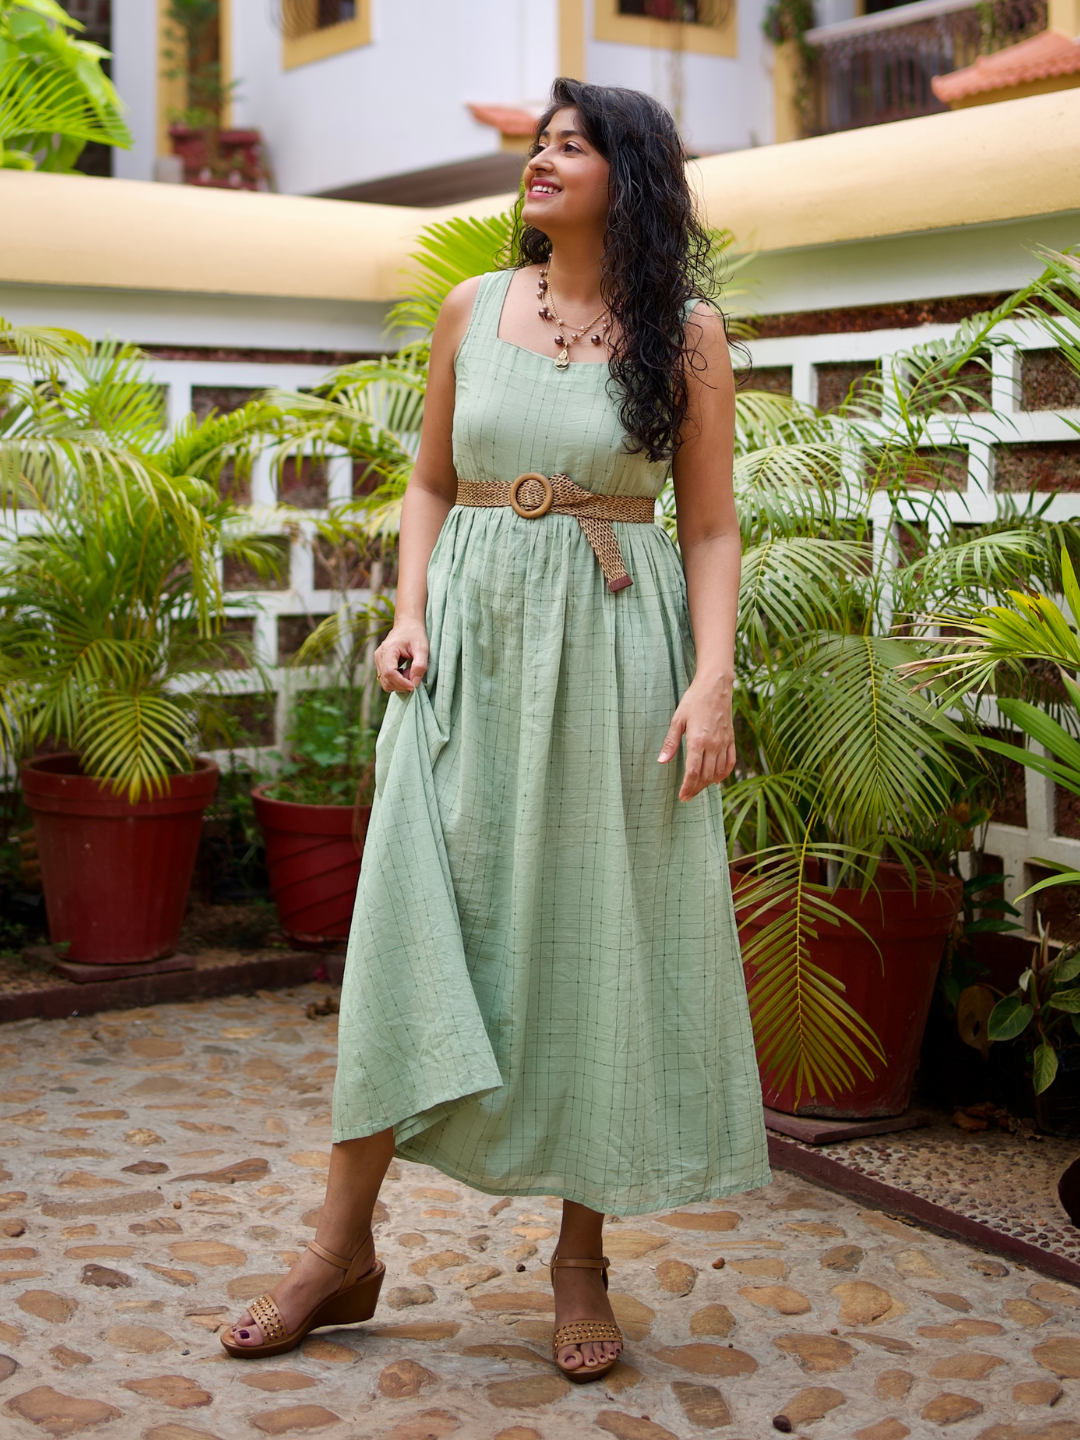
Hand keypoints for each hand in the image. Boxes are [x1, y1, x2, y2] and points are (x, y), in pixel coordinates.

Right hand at [374, 618, 428, 693]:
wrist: (407, 625)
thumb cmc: (415, 634)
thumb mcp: (422, 648)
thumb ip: (420, 665)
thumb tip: (415, 683)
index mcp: (388, 650)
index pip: (389, 672)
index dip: (401, 683)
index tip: (414, 687)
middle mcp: (379, 656)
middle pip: (386, 680)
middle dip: (401, 685)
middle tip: (415, 676)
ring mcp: (378, 660)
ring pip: (385, 682)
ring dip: (399, 683)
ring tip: (410, 672)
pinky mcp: (380, 664)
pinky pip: (386, 679)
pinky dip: (396, 681)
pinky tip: (405, 671)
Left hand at [657, 673, 735, 800]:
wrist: (716, 686)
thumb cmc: (694, 700)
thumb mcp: (678, 719)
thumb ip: (671, 743)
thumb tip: (661, 761)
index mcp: (698, 741)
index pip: (693, 772)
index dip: (687, 787)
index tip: (682, 796)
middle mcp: (713, 745)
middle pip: (705, 776)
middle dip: (696, 788)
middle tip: (688, 796)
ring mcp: (724, 743)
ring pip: (718, 772)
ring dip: (708, 783)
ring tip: (698, 788)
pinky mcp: (731, 739)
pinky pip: (730, 762)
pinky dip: (724, 774)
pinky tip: (717, 779)